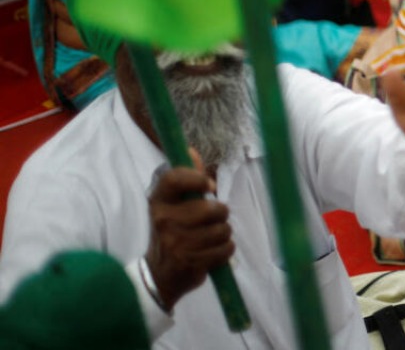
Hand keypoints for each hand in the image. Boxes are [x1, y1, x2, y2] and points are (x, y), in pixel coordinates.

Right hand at [145, 152, 233, 311]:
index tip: (210, 186)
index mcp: (159, 201)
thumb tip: (191, 151)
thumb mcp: (173, 205)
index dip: (196, 178)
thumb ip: (187, 179)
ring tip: (209, 239)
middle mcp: (164, 220)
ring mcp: (176, 242)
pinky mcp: (190, 262)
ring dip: (223, 234)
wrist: (159, 273)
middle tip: (211, 221)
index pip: (174, 179)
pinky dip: (224, 251)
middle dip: (221, 214)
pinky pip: (225, 249)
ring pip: (223, 230)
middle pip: (213, 209)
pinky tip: (210, 253)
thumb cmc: (172, 232)